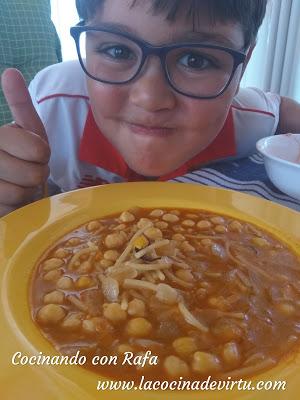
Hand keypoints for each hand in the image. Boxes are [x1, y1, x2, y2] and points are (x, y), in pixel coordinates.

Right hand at [0, 69, 49, 216]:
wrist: (7, 182)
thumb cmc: (23, 154)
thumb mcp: (27, 128)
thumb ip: (20, 103)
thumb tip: (10, 72)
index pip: (38, 150)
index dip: (41, 154)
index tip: (33, 152)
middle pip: (34, 175)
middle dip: (36, 174)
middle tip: (26, 169)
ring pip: (22, 194)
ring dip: (27, 191)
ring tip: (17, 182)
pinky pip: (12, 209)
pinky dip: (17, 206)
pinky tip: (8, 197)